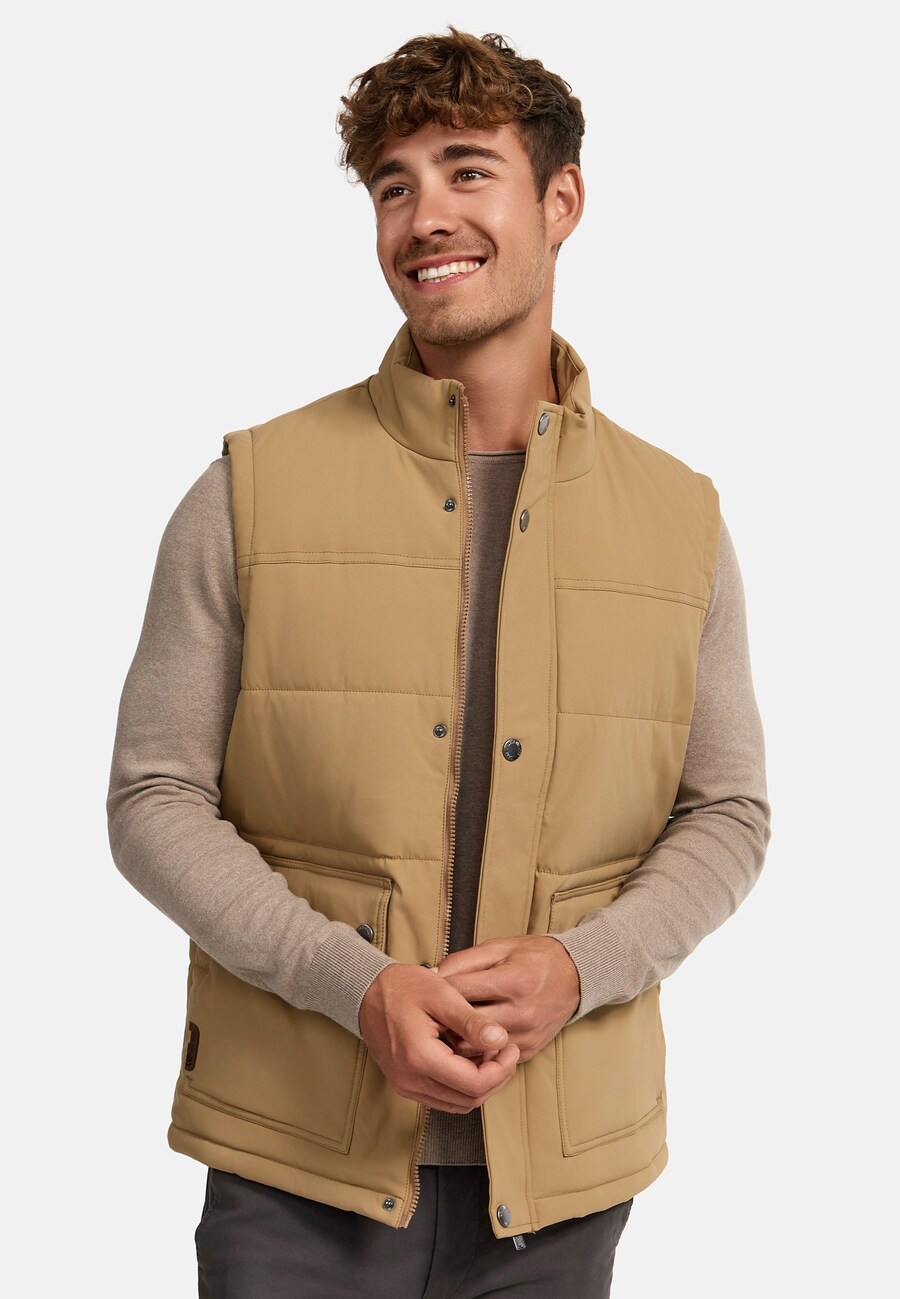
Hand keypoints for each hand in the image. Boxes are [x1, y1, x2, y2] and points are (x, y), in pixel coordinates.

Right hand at [358, 963, 519, 1112]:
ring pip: (458, 1103)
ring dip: (481, 1083)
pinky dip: (463, 1084)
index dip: (501, 1069)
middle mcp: (410, 1079)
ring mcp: (406, 1085)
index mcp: (419, 1057)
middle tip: (505, 1050)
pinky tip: (470, 1059)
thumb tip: (500, 1040)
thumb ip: (471, 1021)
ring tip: (489, 1052)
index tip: (510, 1047)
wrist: (367, 992)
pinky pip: (444, 1097)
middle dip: (496, 1077)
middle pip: (469, 1099)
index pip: (474, 1084)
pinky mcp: (406, 1084)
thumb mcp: (441, 994)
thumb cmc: (402, 987)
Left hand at [436, 936, 580, 1063]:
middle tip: (432, 1011)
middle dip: (444, 1018)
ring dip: (458, 1037)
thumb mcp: (499, 947)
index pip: (460, 991)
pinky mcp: (529, 1051)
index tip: (427, 989)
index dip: (438, 990)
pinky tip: (472, 1034)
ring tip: (450, 1024)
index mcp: (514, 980)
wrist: (575, 976)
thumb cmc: (534, 957)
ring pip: (474, 1048)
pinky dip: (478, 1048)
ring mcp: (526, 1035)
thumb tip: (431, 976)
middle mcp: (522, 1012)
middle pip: (464, 1025)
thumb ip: (463, 961)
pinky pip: (492, 1057)